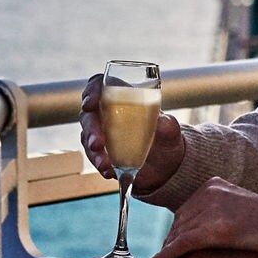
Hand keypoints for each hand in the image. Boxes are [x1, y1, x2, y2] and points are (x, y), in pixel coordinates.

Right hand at [80, 73, 185, 195]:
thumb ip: (167, 123)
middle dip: (90, 128)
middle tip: (97, 143)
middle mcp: (108, 113)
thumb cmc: (166, 137)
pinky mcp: (102, 153)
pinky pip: (93, 156)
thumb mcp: (170, 129)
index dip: (91, 92)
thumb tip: (162, 122)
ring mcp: (102, 134)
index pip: (100, 86)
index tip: (90, 104)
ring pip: (87, 137)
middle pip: (89, 114)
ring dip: (93, 151)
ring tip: (105, 164)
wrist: (165, 165)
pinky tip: (109, 171)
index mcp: (123, 98)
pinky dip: (99, 164)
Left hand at [148, 178, 257, 257]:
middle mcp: (209, 192)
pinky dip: (168, 256)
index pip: (184, 212)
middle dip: (169, 246)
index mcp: (213, 184)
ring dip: (166, 256)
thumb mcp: (237, 207)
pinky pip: (184, 243)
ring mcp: (212, 209)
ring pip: (179, 234)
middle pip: (179, 223)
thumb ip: (216, 212)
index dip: (174, 235)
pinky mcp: (214, 228)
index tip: (166, 252)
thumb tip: (195, 233)